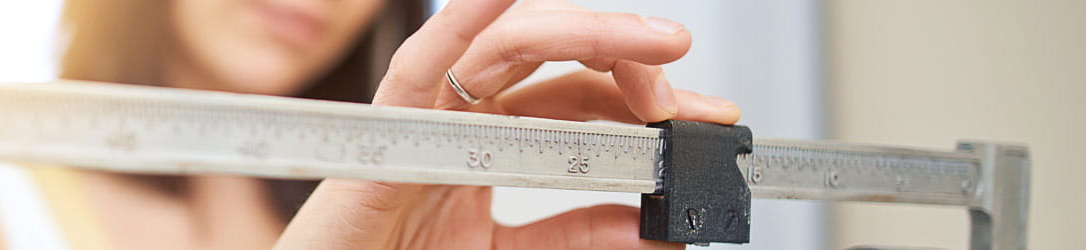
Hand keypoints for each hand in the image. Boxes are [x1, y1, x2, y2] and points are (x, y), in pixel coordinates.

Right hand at [275, 1, 740, 248]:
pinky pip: (421, 64)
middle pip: (553, 65)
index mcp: (485, 146)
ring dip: (585, 34)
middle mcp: (456, 120)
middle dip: (629, 62)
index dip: (644, 102)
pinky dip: (465, 18)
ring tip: (655, 44)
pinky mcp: (384, 136)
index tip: (708, 119)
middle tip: (694, 89)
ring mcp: (421, 120)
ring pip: (507, 49)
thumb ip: (572, 238)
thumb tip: (652, 227)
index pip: (576, 102)